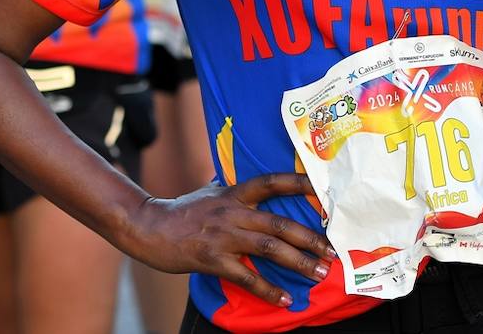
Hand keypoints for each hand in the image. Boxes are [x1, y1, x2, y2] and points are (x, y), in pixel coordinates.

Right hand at [120, 173, 334, 307]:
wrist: (149, 227)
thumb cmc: (183, 210)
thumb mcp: (211, 192)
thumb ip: (235, 189)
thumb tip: (258, 183)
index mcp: (234, 194)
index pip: (272, 182)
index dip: (299, 183)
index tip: (324, 190)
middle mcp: (232, 212)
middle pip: (279, 223)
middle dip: (311, 238)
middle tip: (333, 251)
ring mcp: (223, 236)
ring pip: (270, 248)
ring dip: (298, 262)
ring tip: (320, 274)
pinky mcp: (213, 259)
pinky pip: (247, 277)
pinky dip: (269, 290)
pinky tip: (285, 299)